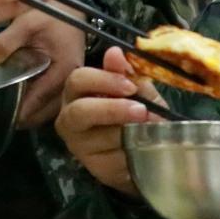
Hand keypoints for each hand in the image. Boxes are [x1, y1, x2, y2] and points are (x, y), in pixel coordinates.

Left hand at [0, 0, 85, 127]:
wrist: (73, 10)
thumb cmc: (52, 15)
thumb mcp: (27, 23)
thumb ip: (5, 42)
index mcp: (64, 70)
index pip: (39, 101)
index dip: (20, 112)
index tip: (1, 117)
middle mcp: (72, 83)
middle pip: (46, 113)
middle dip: (26, 117)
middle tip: (2, 116)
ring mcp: (72, 85)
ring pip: (50, 111)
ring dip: (33, 113)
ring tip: (11, 110)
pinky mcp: (68, 83)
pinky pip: (53, 103)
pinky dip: (39, 105)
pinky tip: (24, 100)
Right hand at [55, 50, 160, 192]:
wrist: (147, 149)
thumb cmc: (136, 113)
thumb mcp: (138, 90)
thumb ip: (126, 73)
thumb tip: (115, 52)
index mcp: (78, 92)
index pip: (78, 80)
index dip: (104, 81)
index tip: (130, 86)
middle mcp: (70, 117)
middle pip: (79, 111)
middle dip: (112, 109)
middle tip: (141, 110)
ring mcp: (78, 144)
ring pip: (98, 137)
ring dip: (128, 132)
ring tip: (149, 128)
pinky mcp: (93, 167)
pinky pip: (112, 159)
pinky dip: (131, 150)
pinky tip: (141, 146)